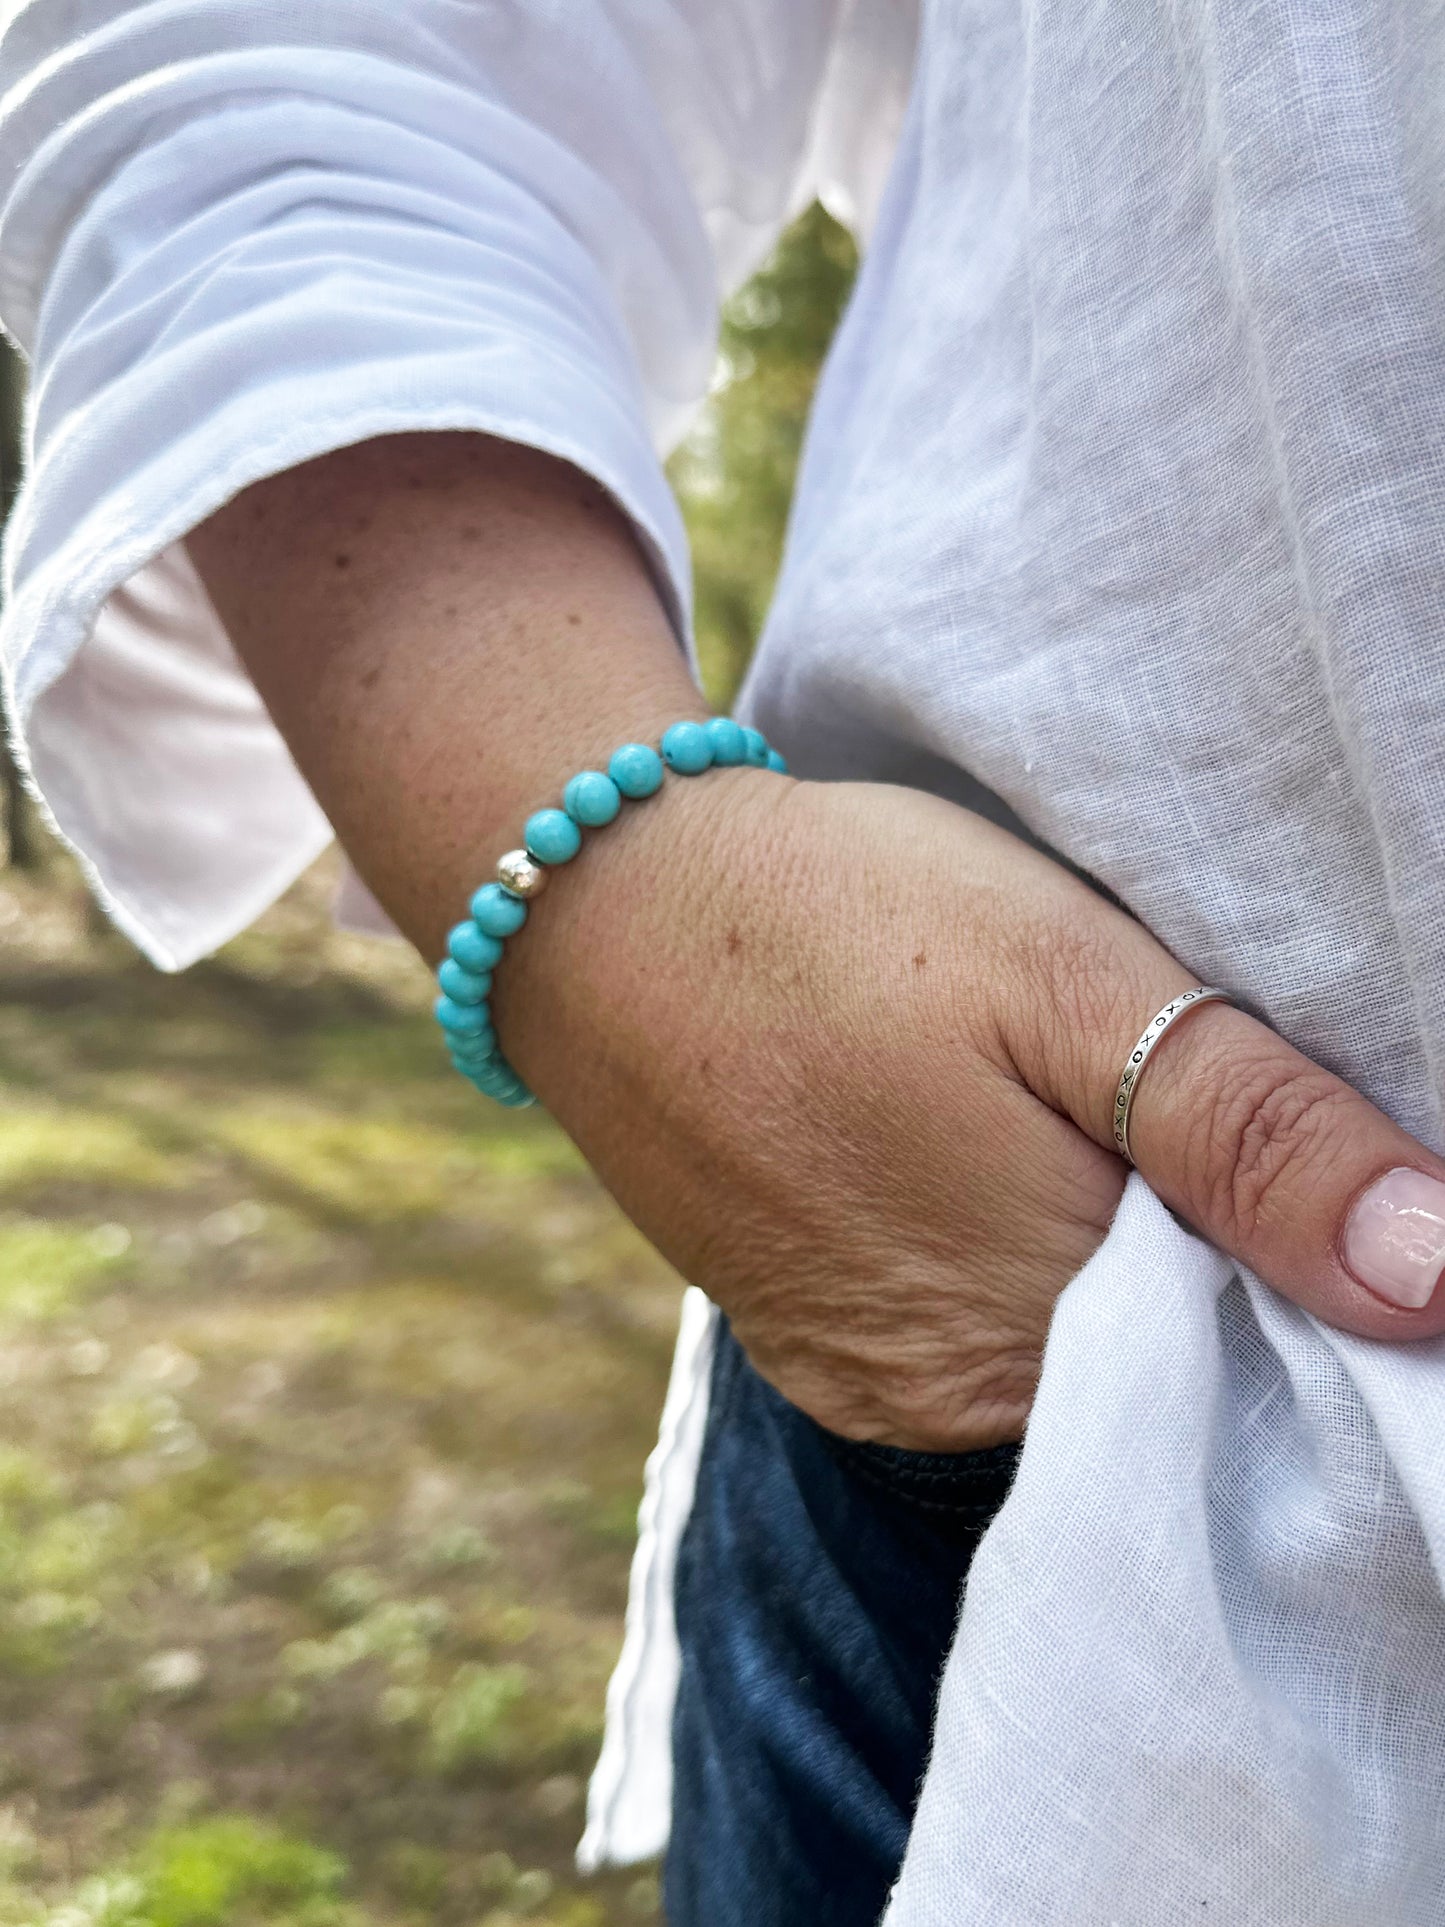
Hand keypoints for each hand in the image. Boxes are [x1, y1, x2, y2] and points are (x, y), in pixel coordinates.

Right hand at [497, 767, 1444, 1449]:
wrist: (600, 907)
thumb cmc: (838, 922)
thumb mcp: (1066, 979)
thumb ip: (1250, 1133)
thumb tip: (1433, 1275)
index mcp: (1036, 1328)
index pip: (1259, 1360)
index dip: (1293, 1245)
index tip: (1262, 1131)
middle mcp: (945, 1403)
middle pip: (1158, 1368)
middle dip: (1198, 1249)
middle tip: (1144, 1087)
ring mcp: (864, 1384)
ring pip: (1061, 1353)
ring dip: (1096, 1252)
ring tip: (1056, 1112)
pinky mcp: (811, 1344)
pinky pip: (964, 1340)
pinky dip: (1005, 1261)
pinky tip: (976, 1153)